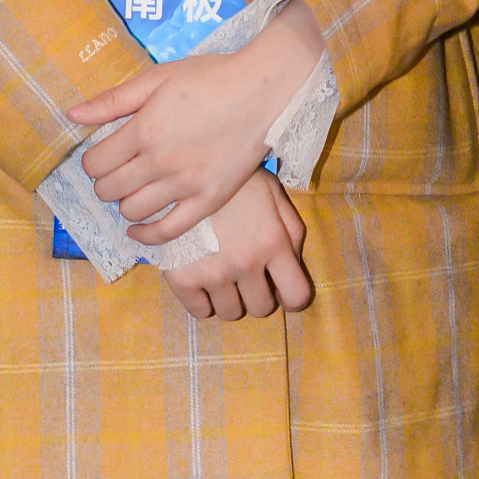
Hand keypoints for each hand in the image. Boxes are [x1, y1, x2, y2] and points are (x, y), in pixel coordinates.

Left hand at [70, 0, 325, 242]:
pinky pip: (168, 231)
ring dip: (124, 203)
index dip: (93, 161)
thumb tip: (72, 114)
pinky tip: (140, 229)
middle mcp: (160, 161)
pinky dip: (147, 235)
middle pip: (110, 189)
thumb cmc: (210, 78)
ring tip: (133, 190)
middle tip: (117, 171)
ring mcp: (185, 185)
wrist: (263, 91)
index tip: (103, 155)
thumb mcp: (158, 77)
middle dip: (106, 182)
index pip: (96, 163)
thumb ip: (113, 100)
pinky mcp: (208, 200)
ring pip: (133, 211)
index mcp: (145, 129)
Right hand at [158, 171, 313, 321]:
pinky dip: (203, 300)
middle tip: (247, 273)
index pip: (296, 296)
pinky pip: (199, 311)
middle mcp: (245, 262)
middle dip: (258, 293)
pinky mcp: (181, 277)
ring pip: (230, 313)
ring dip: (231, 298)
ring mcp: (212, 272)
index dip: (293, 296)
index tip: (282, 288)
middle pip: (261, 308)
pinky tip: (203, 276)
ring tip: (224, 272)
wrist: (182, 165)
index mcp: (272, 242)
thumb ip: (292, 228)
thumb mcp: (272, 192)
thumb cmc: (233, 179)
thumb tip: (294, 263)